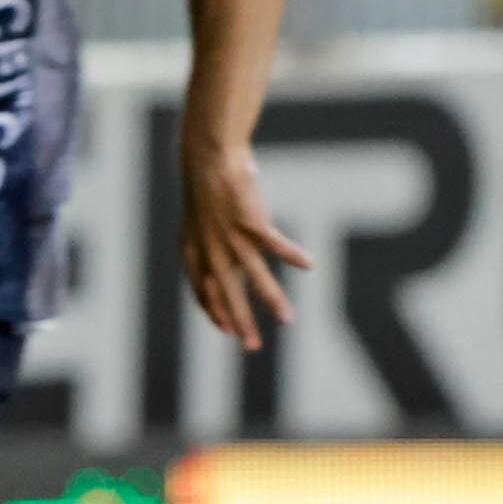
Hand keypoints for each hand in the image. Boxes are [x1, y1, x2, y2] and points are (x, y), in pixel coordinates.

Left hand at [180, 133, 311, 350]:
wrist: (208, 158)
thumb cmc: (208, 189)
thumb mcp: (202, 221)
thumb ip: (214, 245)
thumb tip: (227, 264)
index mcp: (193, 248)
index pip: (201, 290)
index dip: (213, 310)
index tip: (225, 330)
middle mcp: (210, 248)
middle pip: (226, 292)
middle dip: (240, 321)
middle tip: (251, 345)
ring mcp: (230, 236)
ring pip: (254, 276)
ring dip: (272, 300)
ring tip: (288, 319)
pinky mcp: (251, 222)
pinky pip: (276, 245)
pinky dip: (294, 255)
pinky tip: (309, 265)